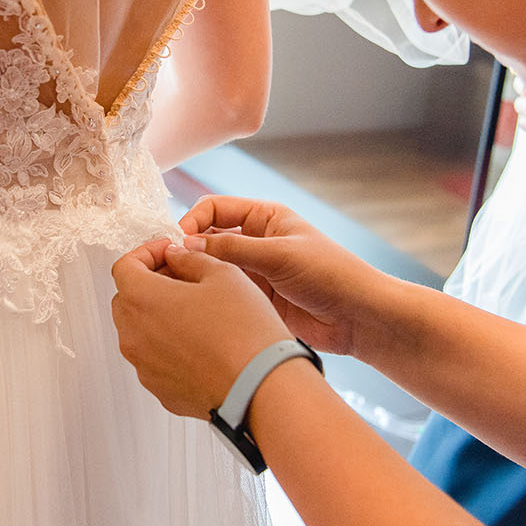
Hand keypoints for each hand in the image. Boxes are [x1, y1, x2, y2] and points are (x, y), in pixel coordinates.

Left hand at [111, 237, 289, 419]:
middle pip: (127, 299)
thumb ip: (191, 259)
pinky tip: (200, 343)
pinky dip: (168, 347)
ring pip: (139, 331)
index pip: (125, 266)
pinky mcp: (159, 389)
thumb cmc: (244, 332)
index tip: (167, 252)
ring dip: (157, 317)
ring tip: (195, 312)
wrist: (259, 387)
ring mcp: (143, 366)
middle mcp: (133, 335)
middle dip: (149, 283)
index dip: (147, 252)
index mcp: (142, 299)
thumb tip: (177, 257)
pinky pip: (154, 360)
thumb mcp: (223, 274)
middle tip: (181, 277)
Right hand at [176, 196, 385, 357]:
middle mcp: (256, 240)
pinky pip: (223, 291)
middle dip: (188, 249)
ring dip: (196, 274)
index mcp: (265, 217)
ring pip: (212, 267)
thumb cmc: (330, 274)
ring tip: (178, 288)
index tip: (175, 242)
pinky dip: (207, 295)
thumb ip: (232, 249)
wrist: (358, 317)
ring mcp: (254, 270)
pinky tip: (195, 304)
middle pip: (208, 238)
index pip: (214, 209)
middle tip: (167, 266)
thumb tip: (185, 244)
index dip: (192, 221)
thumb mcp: (279, 255)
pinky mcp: (255, 298)